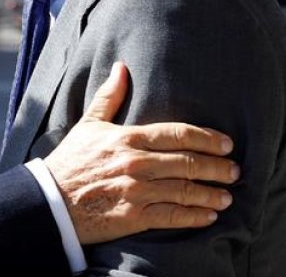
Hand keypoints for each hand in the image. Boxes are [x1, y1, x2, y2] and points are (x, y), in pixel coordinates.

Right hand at [44, 62, 238, 244]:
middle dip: (217, 167)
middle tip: (235, 171)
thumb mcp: (88, 125)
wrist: (50, 201)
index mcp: (128, 138)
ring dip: (211, 194)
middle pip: (189, 162)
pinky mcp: (134, 217)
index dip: (207, 138)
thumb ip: (109, 97)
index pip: (178, 134)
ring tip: (227, 197)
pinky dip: (194, 217)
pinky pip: (172, 216)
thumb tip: (121, 67)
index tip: (226, 144)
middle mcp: (137, 163)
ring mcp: (137, 191)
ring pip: (185, 190)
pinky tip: (208, 217)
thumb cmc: (69, 161)